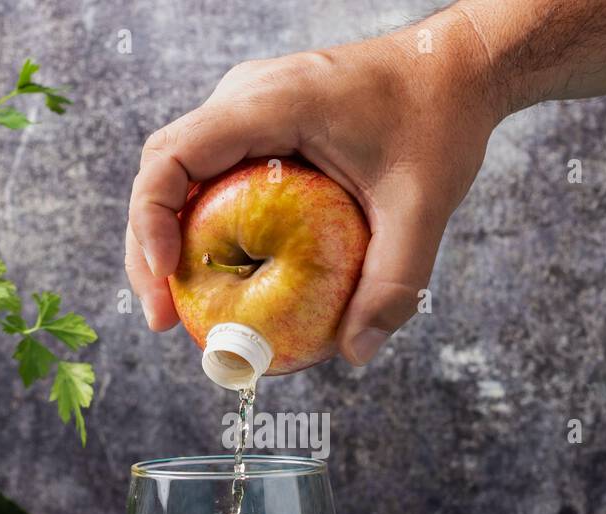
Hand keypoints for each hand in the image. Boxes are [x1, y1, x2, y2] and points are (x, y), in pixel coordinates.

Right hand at [125, 8, 506, 364]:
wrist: (456, 69)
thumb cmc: (440, 121)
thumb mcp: (424, 208)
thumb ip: (394, 282)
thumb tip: (357, 352)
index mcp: (269, 103)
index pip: (172, 155)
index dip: (150, 219)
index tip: (167, 277)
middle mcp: (245, 97)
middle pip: (162, 170)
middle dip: (148, 246)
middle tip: (163, 317)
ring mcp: (249, 108)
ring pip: (181, 172)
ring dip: (170, 237)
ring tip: (181, 304)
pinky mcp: (261, 125)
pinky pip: (213, 173)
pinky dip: (203, 223)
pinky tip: (220, 273)